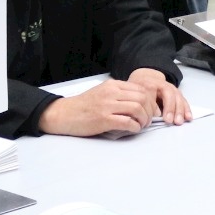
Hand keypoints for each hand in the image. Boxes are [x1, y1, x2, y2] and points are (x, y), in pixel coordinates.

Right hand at [39, 79, 154, 136]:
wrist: (64, 114)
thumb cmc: (83, 106)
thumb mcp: (102, 93)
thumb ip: (119, 95)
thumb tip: (139, 103)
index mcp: (112, 85)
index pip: (141, 89)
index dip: (150, 101)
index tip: (151, 111)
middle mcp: (111, 92)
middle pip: (142, 98)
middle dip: (150, 111)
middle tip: (148, 120)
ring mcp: (107, 105)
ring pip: (137, 108)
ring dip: (144, 119)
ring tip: (141, 125)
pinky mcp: (103, 119)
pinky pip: (127, 122)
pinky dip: (135, 127)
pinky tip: (133, 129)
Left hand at [129, 67, 189, 124]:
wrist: (143, 79)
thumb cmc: (138, 90)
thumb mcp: (137, 94)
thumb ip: (146, 104)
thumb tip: (156, 115)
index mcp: (152, 83)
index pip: (161, 94)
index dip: (166, 107)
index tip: (166, 119)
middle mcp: (164, 84)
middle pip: (172, 95)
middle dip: (173, 109)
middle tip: (173, 121)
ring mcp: (171, 88)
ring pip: (179, 98)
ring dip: (181, 111)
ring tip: (180, 121)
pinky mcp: (176, 93)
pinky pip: (183, 101)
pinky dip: (186, 109)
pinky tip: (188, 117)